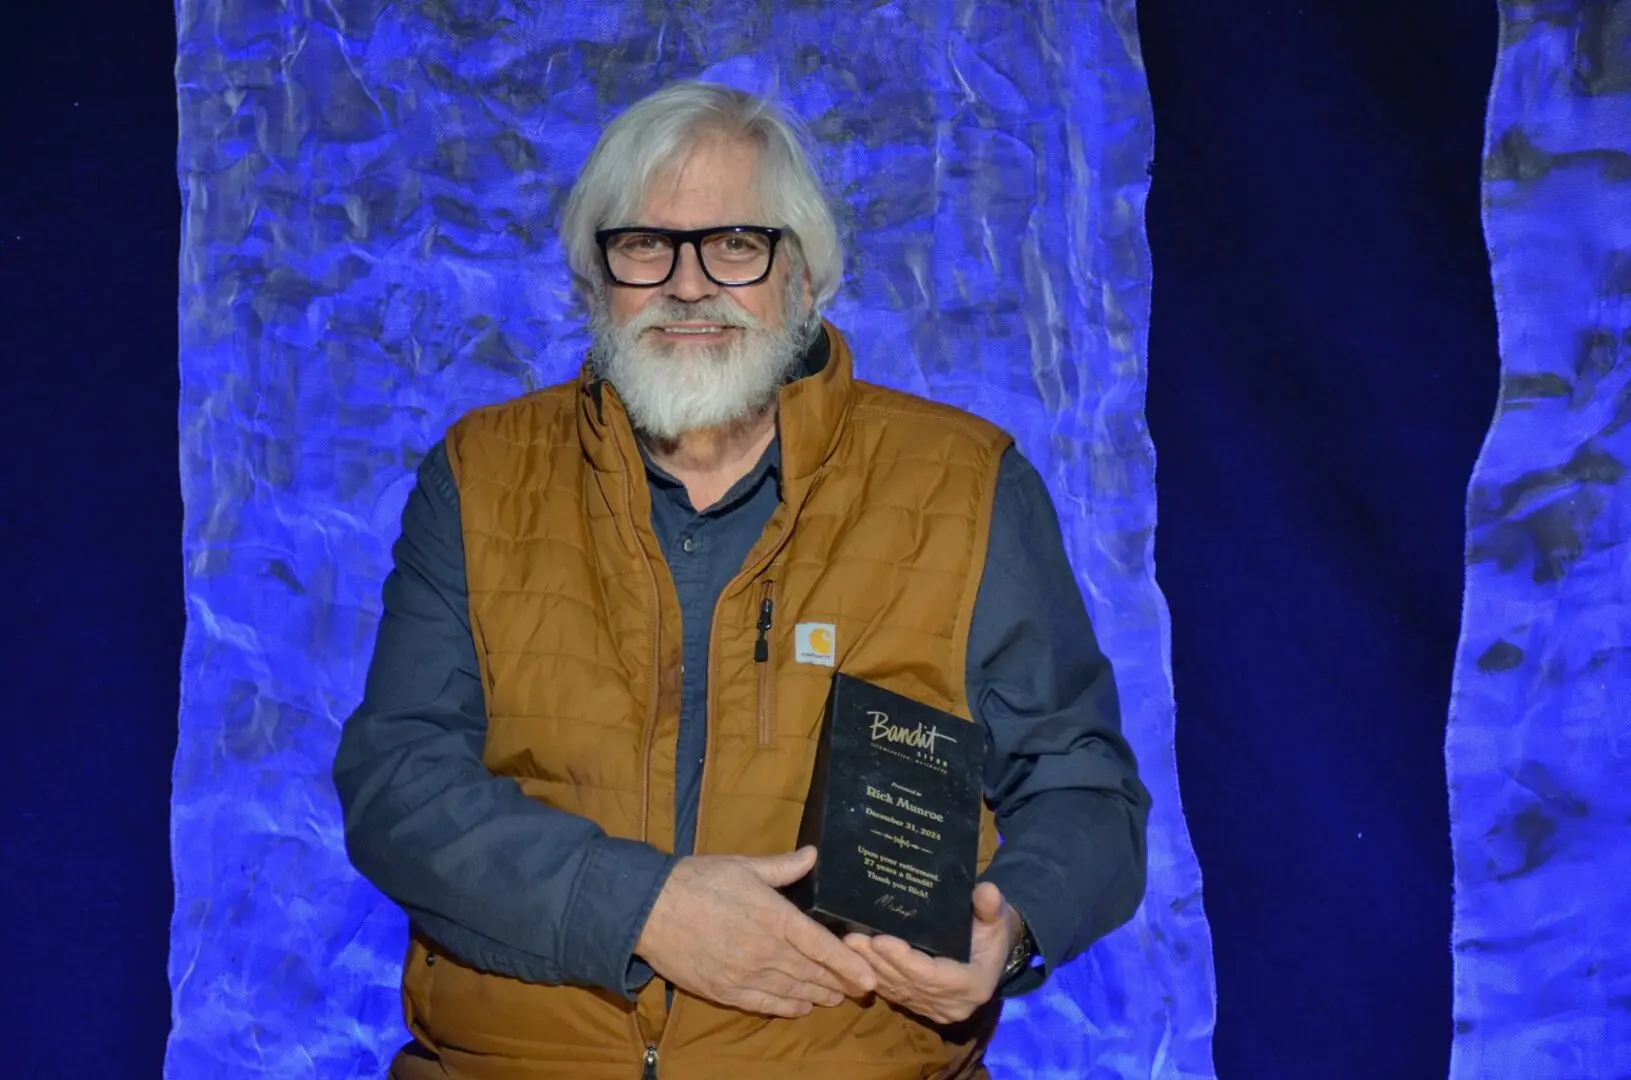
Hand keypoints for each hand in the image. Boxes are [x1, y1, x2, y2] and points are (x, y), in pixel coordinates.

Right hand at [635, 846, 877, 1017]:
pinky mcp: (726, 990)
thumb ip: (783, 867)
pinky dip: (786, 1008)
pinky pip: (764, 1004)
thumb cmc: (698, 881)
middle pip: (812, 973)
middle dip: (838, 983)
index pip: (820, 946)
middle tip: (858, 989)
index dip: (848, 964)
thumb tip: (812, 854)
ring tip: (835, 998)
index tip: (869, 978)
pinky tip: (800, 1008)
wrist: (651, 910)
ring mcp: (745, 974)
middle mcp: (765, 950)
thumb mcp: (744, 866)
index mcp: (774, 917)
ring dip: (817, 996)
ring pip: (792, 991)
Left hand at [843, 881, 1018, 1024]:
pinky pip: (892, 993)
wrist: (990, 955)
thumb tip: (987, 889)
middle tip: (852, 939)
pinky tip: (853, 959)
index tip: (880, 940)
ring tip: (848, 944)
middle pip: (908, 983)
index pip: (932, 975)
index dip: (904, 960)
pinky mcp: (919, 1006)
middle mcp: (952, 1004)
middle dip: (878, 961)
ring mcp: (933, 1009)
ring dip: (869, 968)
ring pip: (896, 989)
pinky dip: (873, 976)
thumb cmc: (990, 932)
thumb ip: (990, 906)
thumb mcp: (996, 918)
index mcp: (972, 985)